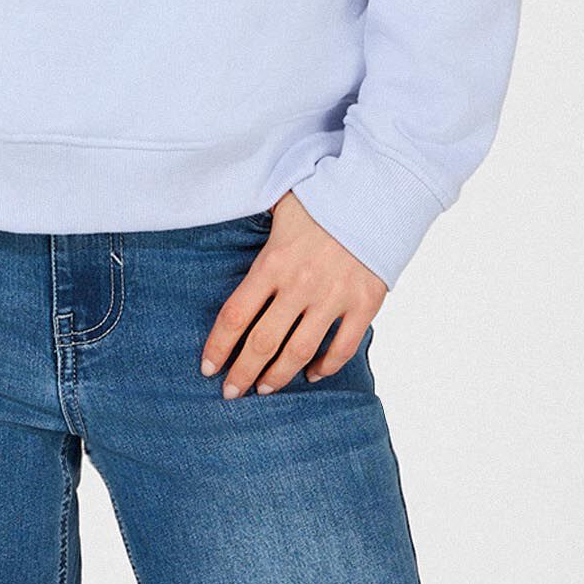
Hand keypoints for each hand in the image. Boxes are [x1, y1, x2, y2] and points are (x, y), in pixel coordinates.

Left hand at [199, 192, 385, 395]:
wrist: (375, 191)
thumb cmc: (320, 196)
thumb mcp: (278, 206)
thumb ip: (256, 229)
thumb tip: (224, 222)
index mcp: (273, 262)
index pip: (235, 315)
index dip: (218, 346)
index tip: (208, 367)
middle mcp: (300, 285)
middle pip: (262, 342)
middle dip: (243, 373)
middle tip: (231, 392)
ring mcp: (333, 297)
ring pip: (299, 352)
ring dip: (279, 377)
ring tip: (264, 390)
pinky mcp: (364, 304)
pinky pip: (342, 348)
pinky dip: (327, 367)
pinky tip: (313, 374)